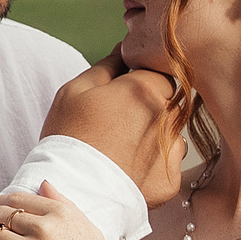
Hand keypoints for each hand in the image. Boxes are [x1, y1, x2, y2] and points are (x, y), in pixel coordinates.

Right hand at [45, 65, 184, 208]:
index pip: (160, 73)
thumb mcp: (76, 90)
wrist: (69, 192)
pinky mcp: (171, 181)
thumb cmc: (68, 136)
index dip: (142, 83)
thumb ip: (108, 65)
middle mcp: (167, 118)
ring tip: (121, 151)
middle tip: (117, 126)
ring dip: (155, 138)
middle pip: (170, 104)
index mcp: (146, 89)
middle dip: (150, 110)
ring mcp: (172, 152)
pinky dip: (153, 168)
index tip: (122, 97)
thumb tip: (126, 47)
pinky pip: (170, 166)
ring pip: (172, 135)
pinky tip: (128, 171)